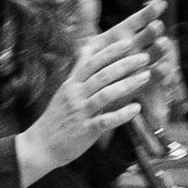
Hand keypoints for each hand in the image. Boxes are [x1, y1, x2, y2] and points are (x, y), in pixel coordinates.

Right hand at [20, 17, 162, 183]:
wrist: (41, 144)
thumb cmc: (57, 116)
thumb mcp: (65, 89)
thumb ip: (78, 69)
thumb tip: (87, 47)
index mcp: (72, 84)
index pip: (92, 62)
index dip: (110, 51)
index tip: (128, 42)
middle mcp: (76, 95)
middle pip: (102, 75)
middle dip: (124, 64)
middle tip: (144, 56)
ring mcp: (80, 112)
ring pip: (105, 94)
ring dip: (127, 84)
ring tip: (145, 76)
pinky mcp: (85, 130)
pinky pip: (105, 120)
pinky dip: (122, 114)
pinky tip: (137, 108)